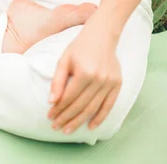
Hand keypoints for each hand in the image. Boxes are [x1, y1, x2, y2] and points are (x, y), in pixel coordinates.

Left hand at [48, 18, 121, 134]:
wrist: (102, 37)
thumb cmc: (78, 48)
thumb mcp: (63, 60)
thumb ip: (58, 81)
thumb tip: (51, 101)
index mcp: (84, 73)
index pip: (68, 97)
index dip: (58, 109)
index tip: (49, 117)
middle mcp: (99, 80)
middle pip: (80, 105)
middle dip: (66, 118)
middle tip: (56, 127)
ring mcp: (110, 83)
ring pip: (93, 108)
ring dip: (80, 121)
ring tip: (68, 129)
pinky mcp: (117, 85)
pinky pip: (109, 105)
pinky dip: (100, 117)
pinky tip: (91, 126)